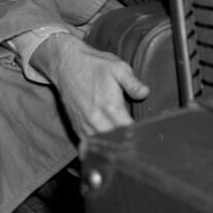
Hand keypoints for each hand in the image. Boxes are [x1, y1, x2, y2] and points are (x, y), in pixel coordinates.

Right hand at [30, 32, 149, 137]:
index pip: (129, 131)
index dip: (138, 133)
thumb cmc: (95, 66)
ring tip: (123, 142)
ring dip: (113, 146)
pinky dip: (99, 146)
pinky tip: (107, 143)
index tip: (144, 132)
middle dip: (127, 142)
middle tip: (136, 138)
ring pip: (103, 146)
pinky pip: (89, 145)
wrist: (67, 65)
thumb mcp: (118, 68)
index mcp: (110, 107)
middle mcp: (97, 120)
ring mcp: (85, 126)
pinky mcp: (77, 128)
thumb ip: (133, 83)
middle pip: (117, 142)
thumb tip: (145, 93)